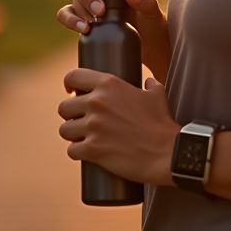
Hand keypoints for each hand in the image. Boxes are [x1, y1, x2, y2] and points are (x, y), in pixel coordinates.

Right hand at [56, 0, 169, 56]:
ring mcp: (87, 6)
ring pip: (72, 0)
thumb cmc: (152, 23)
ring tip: (91, 25)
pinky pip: (66, 16)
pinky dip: (69, 21)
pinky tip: (83, 30)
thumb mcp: (154, 11)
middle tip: (100, 12)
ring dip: (78, 11)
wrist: (150, 46)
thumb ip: (146, 2)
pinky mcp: (82, 22)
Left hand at [58, 69, 177, 185]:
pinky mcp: (92, 150)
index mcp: (109, 84)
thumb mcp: (157, 94)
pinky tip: (85, 153)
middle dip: (71, 115)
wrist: (167, 152)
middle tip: (81, 121)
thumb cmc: (162, 123)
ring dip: (72, 135)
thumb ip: (150, 84)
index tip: (71, 92)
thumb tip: (148, 81)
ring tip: (83, 138)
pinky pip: (71, 150)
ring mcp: (93, 127)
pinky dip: (77, 153)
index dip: (69, 84)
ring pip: (64, 130)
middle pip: (64, 107)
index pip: (73, 77)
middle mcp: (97, 103)